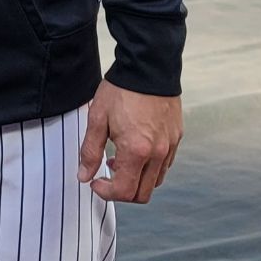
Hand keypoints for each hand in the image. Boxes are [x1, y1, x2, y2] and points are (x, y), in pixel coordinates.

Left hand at [77, 81, 182, 204]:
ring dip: (136, 180)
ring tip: (119, 161)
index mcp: (136, 150)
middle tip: (105, 176)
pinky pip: (164, 165)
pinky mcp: (176, 138)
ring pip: (155, 181)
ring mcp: (169, 147)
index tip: (95, 182)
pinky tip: (135, 151)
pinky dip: (149, 168)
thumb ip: (90, 151)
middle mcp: (157, 153)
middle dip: (121, 191)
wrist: (148, 67)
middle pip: (142, 194)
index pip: (123, 190)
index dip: (105, 192)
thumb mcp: (97, 119)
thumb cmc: (122, 90)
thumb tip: (84, 175)